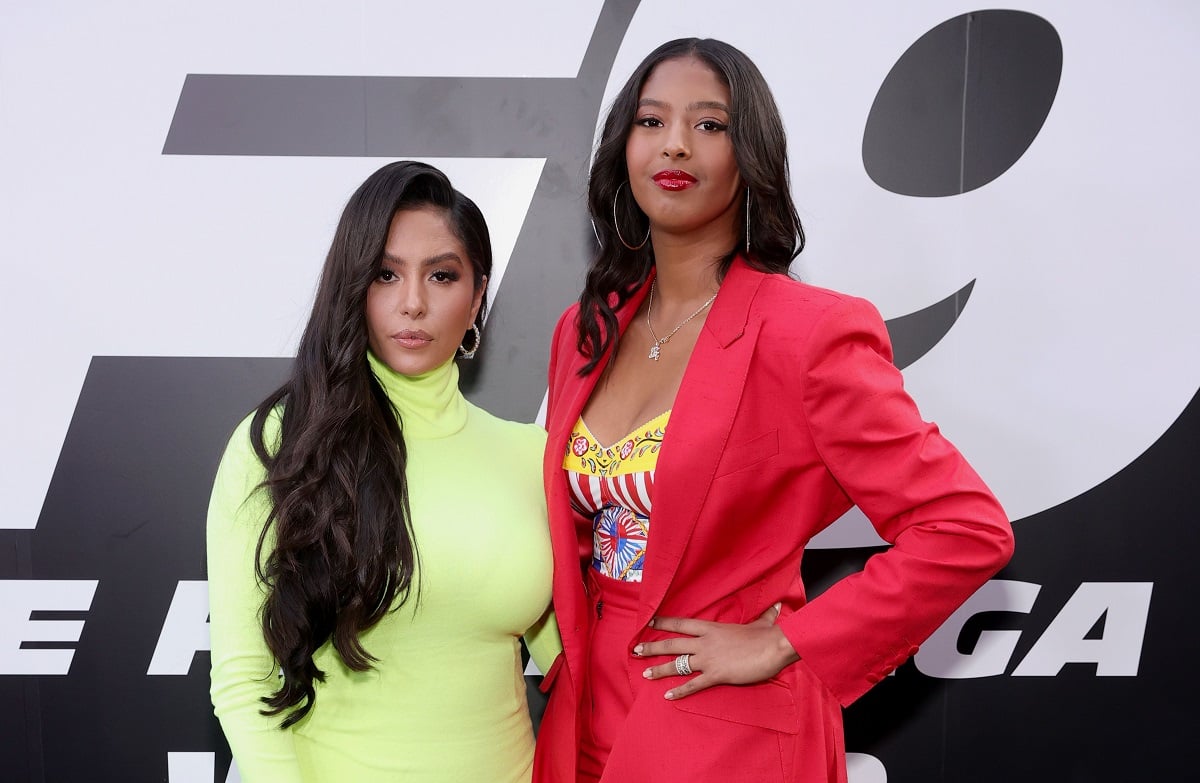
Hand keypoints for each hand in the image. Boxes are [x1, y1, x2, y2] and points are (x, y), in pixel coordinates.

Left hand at [632, 605, 799, 699]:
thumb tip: (778, 606)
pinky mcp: (716, 674)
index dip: (664, 623)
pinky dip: (679, 691)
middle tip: (635, 650)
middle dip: (652, 647)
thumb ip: (765, 616)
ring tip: (645, 673)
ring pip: (678, 664)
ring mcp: (709, 658)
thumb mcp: (763, 623)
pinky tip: (667, 696)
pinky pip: (693, 684)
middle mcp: (705, 642)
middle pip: (672, 643)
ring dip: (660, 669)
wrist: (775, 646)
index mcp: (712, 628)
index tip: (649, 623)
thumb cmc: (768, 636)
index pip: (682, 624)